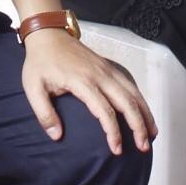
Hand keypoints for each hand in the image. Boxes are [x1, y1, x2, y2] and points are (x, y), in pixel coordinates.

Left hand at [20, 29, 154, 153]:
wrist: (48, 34)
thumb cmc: (40, 62)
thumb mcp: (33, 88)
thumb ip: (44, 113)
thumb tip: (57, 136)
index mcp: (82, 81)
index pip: (104, 110)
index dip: (113, 131)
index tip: (116, 149)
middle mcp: (100, 75)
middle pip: (127, 102)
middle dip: (138, 126)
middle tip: (143, 147)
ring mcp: (107, 69)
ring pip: (133, 92)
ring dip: (145, 113)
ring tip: (152, 133)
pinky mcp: (109, 67)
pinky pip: (130, 84)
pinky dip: (140, 99)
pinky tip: (144, 112)